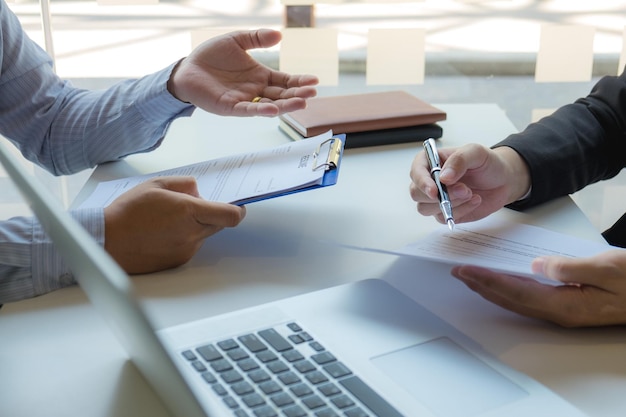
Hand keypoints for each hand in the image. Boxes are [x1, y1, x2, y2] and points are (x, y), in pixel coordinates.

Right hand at [103, 176, 245, 273]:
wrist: (107, 242)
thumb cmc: (127, 212)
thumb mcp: (156, 184)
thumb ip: (185, 184)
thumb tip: (200, 191)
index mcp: (188, 211)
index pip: (230, 215)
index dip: (238, 209)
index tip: (238, 205)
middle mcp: (191, 233)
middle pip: (220, 224)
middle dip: (214, 214)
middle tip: (194, 206)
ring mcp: (186, 249)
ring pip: (205, 234)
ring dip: (197, 226)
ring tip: (169, 220)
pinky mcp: (179, 261)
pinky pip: (192, 245)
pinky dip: (185, 237)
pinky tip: (163, 233)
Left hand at [167, 28, 318, 116]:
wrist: (187, 68)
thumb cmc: (211, 56)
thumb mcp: (237, 40)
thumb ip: (257, 38)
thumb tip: (279, 35)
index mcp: (260, 76)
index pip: (285, 81)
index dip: (299, 81)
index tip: (314, 81)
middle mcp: (255, 90)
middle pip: (281, 95)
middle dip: (297, 94)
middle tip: (312, 93)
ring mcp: (243, 100)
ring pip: (269, 105)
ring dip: (285, 105)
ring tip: (301, 103)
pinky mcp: (229, 107)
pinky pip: (247, 110)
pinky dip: (260, 111)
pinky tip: (273, 110)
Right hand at [409, 143, 530, 224]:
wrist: (502, 181)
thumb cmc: (487, 163)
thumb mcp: (476, 152)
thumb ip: (459, 160)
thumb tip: (443, 177)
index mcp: (431, 161)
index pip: (416, 171)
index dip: (421, 182)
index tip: (434, 191)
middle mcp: (429, 180)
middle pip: (416, 193)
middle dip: (439, 195)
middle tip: (464, 190)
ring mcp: (435, 198)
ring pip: (426, 208)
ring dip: (450, 204)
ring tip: (471, 194)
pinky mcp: (444, 212)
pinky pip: (443, 217)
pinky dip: (461, 211)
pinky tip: (475, 201)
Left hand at [451, 249, 625, 326]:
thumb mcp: (605, 267)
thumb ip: (568, 267)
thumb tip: (537, 266)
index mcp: (566, 305)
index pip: (515, 292)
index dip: (487, 281)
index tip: (465, 272)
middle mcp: (560, 312)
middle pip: (510, 299)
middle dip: (481, 286)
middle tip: (458, 273)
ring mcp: (564, 311)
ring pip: (518, 301)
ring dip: (492, 289)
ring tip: (472, 277)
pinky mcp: (568, 306)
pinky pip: (530, 299)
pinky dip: (510, 289)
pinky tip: (503, 283)